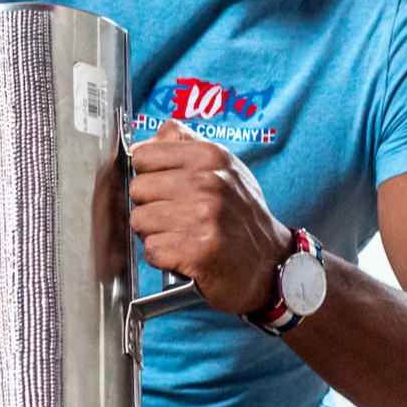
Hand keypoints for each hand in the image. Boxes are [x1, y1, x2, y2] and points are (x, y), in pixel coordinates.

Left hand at [128, 120, 289, 316]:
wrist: (269, 261)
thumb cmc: (239, 213)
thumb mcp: (221, 166)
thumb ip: (180, 144)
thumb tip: (138, 147)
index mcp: (211, 155)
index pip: (143, 156)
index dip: (148, 175)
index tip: (164, 188)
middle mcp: (209, 182)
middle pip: (137, 188)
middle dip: (148, 205)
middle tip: (173, 216)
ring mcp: (204, 217)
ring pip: (139, 220)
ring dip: (153, 233)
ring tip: (179, 235)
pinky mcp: (198, 251)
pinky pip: (151, 249)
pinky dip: (161, 257)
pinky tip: (182, 254)